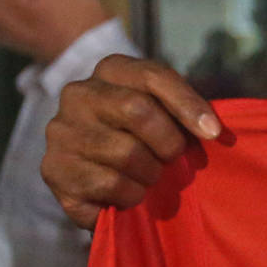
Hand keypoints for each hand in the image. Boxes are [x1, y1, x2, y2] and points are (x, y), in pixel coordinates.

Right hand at [42, 55, 221, 230]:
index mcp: (110, 70)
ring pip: (126, 153)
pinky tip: (128, 194)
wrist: (96, 175)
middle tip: (172, 159)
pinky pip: (109, 184)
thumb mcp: (166, 114)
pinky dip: (131, 196)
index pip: (153, 76)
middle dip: (168, 143)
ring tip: (148, 177)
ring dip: (150, 174)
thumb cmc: (143, 139)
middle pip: (138, 110)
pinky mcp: (53, 169)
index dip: (187, 104)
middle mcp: (78, 94)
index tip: (213, 133)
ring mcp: (61, 131)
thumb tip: (212, 130)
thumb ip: (186, 113)